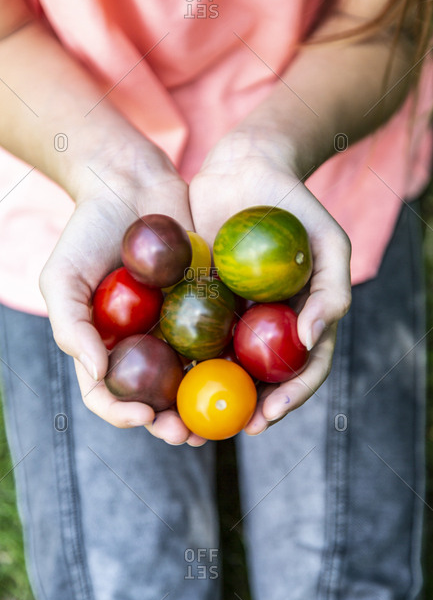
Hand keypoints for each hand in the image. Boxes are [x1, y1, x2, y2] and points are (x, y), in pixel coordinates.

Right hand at [39, 143, 206, 446]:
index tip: (143, 416)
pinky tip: (244, 376)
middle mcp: (141, 342)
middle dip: (170, 422)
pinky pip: (219, 338)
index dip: (122, 412)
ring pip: (192, 377)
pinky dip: (230, 362)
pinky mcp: (205, 304)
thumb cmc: (87, 230)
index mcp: (105, 344)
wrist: (131, 183)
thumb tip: (97, 373)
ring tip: (219, 419)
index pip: (108, 394)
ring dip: (204, 404)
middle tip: (186, 434)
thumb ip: (71, 327)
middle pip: (154, 396)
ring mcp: (175, 325)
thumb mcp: (63, 277)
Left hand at [189, 129, 351, 433]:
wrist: (246, 168)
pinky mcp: (195, 299)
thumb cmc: (295, 204)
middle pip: (255, 381)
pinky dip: (174, 358)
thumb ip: (332, 291)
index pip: (300, 372)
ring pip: (217, 366)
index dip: (287, 401)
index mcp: (300, 322)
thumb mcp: (329, 242)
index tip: (265, 418)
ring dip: (201, 398)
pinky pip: (184, 333)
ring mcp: (229, 315)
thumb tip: (310, 340)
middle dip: (237, 413)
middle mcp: (264, 327)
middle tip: (217, 432)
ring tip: (181, 422)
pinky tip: (156, 378)